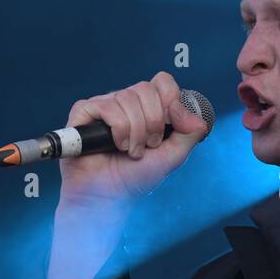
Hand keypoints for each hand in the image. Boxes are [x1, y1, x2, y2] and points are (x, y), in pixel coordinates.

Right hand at [57, 71, 208, 213]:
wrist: (109, 195)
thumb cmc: (137, 176)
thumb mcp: (173, 156)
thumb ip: (189, 134)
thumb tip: (195, 116)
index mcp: (147, 107)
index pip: (163, 83)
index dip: (169, 100)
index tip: (169, 126)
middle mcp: (126, 102)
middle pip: (146, 88)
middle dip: (153, 122)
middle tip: (149, 145)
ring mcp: (105, 105)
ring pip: (127, 98)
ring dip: (136, 132)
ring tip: (131, 151)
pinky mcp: (84, 112)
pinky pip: (107, 107)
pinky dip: (118, 130)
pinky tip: (116, 145)